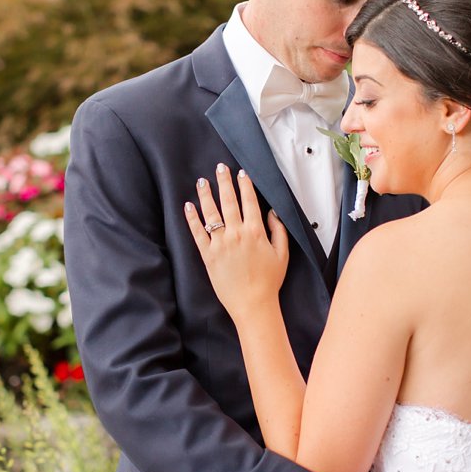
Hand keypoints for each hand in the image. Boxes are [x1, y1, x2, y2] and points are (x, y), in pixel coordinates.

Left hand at [184, 164, 288, 319]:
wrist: (253, 304)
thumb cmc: (269, 281)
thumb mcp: (282, 254)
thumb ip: (278, 230)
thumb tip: (272, 212)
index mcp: (255, 232)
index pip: (249, 202)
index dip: (245, 185)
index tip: (241, 173)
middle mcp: (236, 234)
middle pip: (228, 202)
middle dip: (224, 182)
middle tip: (220, 167)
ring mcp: (220, 244)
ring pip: (211, 214)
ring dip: (206, 195)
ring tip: (202, 181)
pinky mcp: (208, 255)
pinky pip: (198, 233)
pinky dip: (192, 219)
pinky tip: (188, 206)